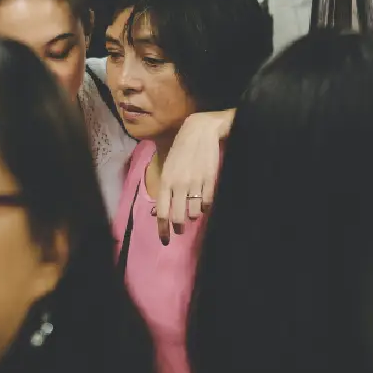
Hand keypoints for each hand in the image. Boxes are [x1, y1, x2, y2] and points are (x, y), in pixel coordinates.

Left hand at [153, 111, 230, 244]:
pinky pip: (207, 203)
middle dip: (178, 228)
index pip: (162, 211)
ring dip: (193, 215)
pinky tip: (203, 202)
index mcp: (166, 180)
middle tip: (180, 230)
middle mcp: (179, 184)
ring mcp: (196, 183)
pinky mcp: (210, 180)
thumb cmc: (181, 149)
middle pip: (178, 217)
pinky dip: (205, 207)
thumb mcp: (168, 166)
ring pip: (194, 213)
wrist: (201, 131)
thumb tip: (166, 209)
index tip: (165, 240)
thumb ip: (166, 187)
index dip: (163, 229)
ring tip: (192, 209)